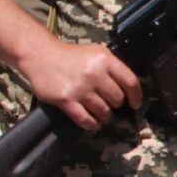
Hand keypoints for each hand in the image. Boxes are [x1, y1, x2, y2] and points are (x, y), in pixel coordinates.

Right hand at [23, 38, 143, 131]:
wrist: (40, 56)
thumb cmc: (69, 55)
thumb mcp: (95, 52)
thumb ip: (112, 67)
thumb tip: (130, 88)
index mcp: (104, 59)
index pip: (130, 81)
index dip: (136, 96)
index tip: (135, 104)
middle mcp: (94, 73)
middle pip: (117, 99)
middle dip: (114, 104)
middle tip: (107, 102)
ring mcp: (80, 88)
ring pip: (103, 112)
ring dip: (102, 115)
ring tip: (97, 110)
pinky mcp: (66, 100)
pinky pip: (86, 120)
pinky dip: (91, 123)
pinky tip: (91, 120)